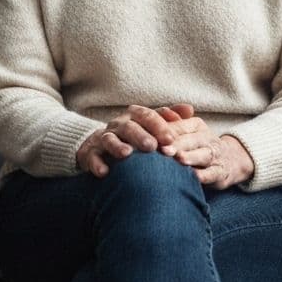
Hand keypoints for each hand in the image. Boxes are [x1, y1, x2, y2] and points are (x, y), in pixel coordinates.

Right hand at [76, 103, 192, 177]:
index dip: (159, 126)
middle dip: (141, 135)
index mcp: (134, 117)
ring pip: (109, 139)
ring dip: (118, 146)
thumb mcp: (150, 124)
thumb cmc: (132, 135)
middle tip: (152, 147)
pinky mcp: (91, 153)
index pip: (147, 115)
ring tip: (127, 154)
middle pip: (129, 126)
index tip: (170, 140)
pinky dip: (97, 164)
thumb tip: (190, 109)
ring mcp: (103, 138)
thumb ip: (169, 116)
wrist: (99, 145)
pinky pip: (92, 157)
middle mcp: (118, 125)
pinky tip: (104, 172)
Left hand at [162, 112, 255, 190]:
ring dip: (191, 157)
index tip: (149, 138)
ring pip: (203, 155)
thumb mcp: (186, 132)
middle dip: (177, 144)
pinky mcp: (221, 172)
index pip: (179, 126)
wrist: (228, 161)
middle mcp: (207, 138)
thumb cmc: (196, 146)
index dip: (165, 132)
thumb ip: (170, 125)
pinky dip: (205, 175)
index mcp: (196, 125)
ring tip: (180, 159)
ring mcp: (215, 155)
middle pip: (191, 140)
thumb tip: (156, 116)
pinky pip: (213, 173)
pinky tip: (195, 177)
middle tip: (163, 149)